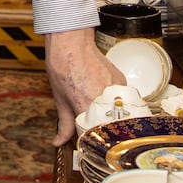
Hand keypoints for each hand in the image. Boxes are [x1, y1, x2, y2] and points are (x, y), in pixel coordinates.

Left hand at [45, 28, 125, 145]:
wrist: (70, 41)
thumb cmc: (62, 65)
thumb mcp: (60, 98)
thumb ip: (64, 124)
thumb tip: (59, 141)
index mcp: (86, 107)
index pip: (96, 136)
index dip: (93, 141)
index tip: (90, 141)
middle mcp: (104, 100)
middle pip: (112, 127)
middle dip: (105, 131)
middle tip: (98, 130)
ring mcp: (116, 89)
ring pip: (121, 114)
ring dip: (113, 118)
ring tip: (104, 116)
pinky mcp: (122, 82)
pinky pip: (124, 100)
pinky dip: (118, 104)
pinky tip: (108, 101)